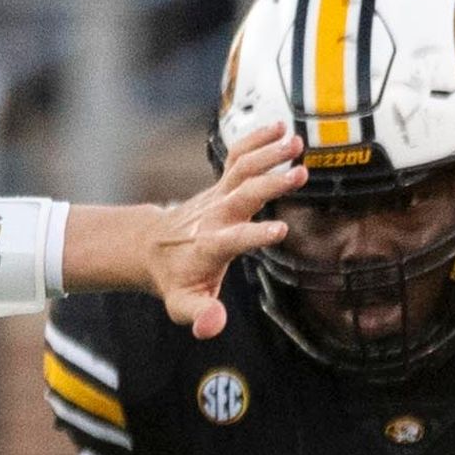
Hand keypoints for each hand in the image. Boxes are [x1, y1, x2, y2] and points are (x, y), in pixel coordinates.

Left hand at [149, 124, 304, 337]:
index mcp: (209, 246)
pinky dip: (257, 140)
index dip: (254, 236)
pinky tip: (281, 128)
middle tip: (301, 174)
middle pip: (242, 195)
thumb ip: (200, 315)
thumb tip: (212, 326)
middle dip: (270, 184)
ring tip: (297, 143)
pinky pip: (238, 156)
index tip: (280, 231)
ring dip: (268, 154)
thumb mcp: (183, 305)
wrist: (152, 248)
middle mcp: (214, 216)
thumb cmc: (175, 280)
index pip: (233, 239)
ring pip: (242, 169)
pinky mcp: (221, 184)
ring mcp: (217, 196)